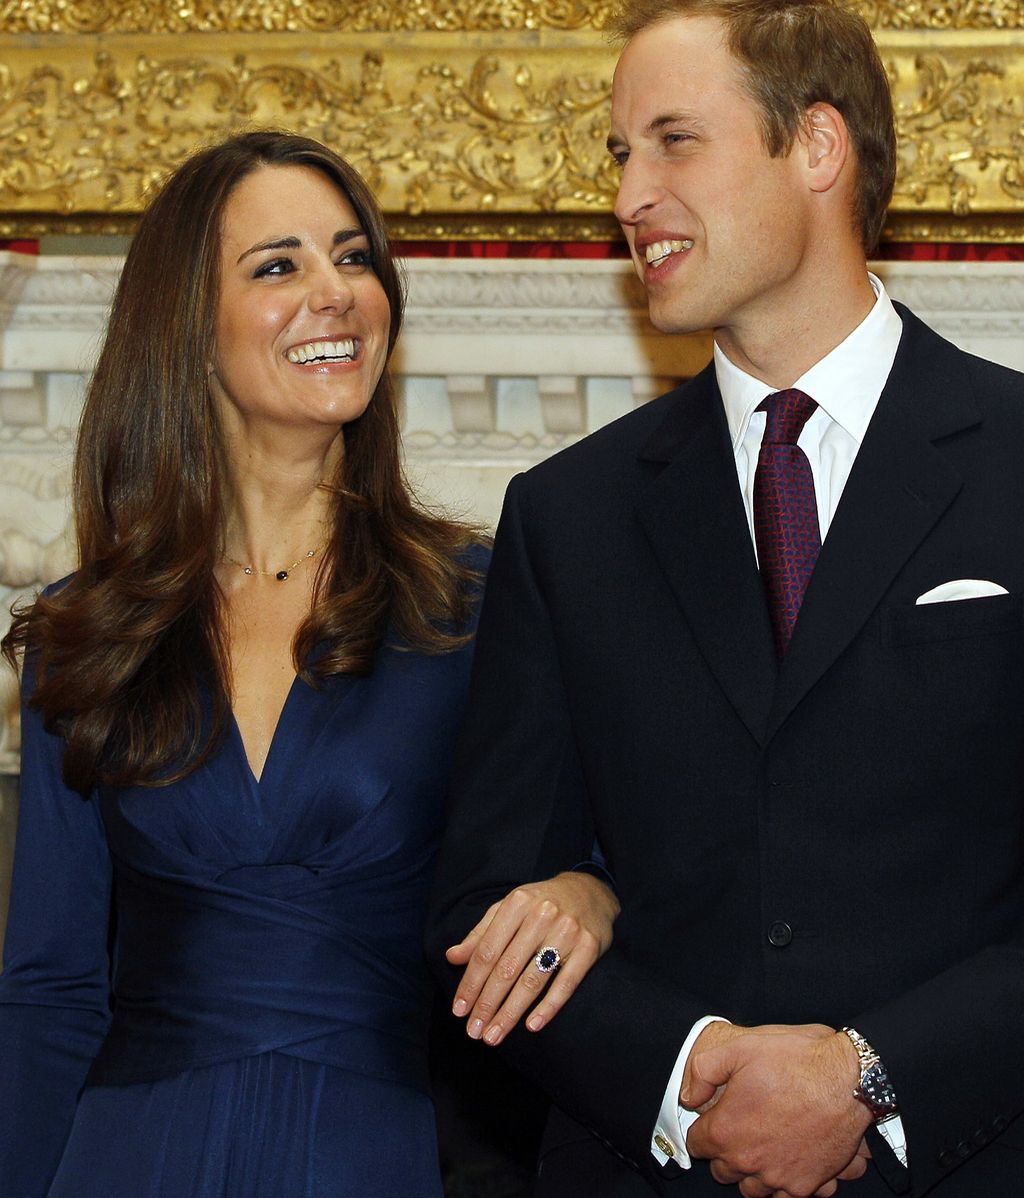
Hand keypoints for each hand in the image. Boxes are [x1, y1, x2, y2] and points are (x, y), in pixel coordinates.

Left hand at [446, 871, 618, 1045]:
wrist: (590, 890)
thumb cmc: (540, 903)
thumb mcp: (508, 908)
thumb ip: (480, 933)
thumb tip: (451, 957)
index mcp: (517, 903)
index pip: (487, 950)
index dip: (471, 983)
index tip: (458, 1010)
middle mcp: (542, 915)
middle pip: (507, 968)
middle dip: (487, 1004)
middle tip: (474, 1032)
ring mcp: (567, 931)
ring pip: (533, 980)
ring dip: (511, 1013)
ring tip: (494, 1035)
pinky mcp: (588, 947)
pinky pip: (566, 983)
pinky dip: (548, 1007)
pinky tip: (532, 1026)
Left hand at [683, 1024, 872, 1196]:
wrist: (848, 1080)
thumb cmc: (795, 1061)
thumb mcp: (739, 1048)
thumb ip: (703, 1072)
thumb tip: (689, 1096)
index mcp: (727, 1131)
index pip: (697, 1144)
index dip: (704, 1128)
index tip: (715, 1118)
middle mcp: (749, 1162)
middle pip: (723, 1171)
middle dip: (726, 1152)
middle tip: (740, 1128)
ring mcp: (780, 1178)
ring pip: (753, 1190)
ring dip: (753, 1172)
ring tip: (764, 1146)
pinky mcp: (808, 1185)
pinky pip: (786, 1197)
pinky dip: (785, 1183)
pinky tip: (790, 1159)